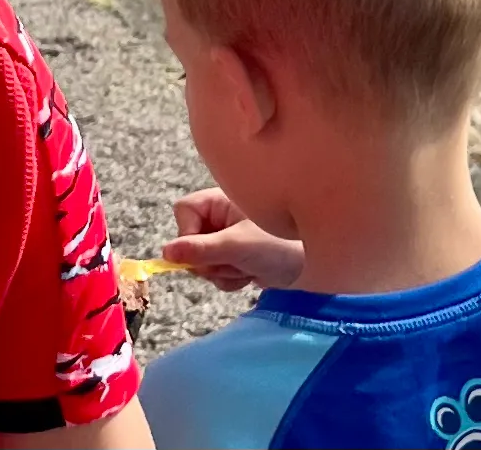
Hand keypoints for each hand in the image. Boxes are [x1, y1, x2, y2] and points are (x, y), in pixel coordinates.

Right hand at [162, 188, 304, 291]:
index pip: (183, 211)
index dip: (187, 233)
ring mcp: (228, 237)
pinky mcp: (236, 256)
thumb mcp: (237, 246)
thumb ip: (201, 250)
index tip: (202, 250)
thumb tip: (165, 253)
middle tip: (233, 262)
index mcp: (221, 201)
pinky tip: (251, 276)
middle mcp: (222, 216)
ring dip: (224, 271)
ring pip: (203, 261)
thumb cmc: (280, 244)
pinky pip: (217, 273)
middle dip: (210, 260)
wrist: (316, 266)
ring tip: (248, 267)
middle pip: (190, 241)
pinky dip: (231, 279)